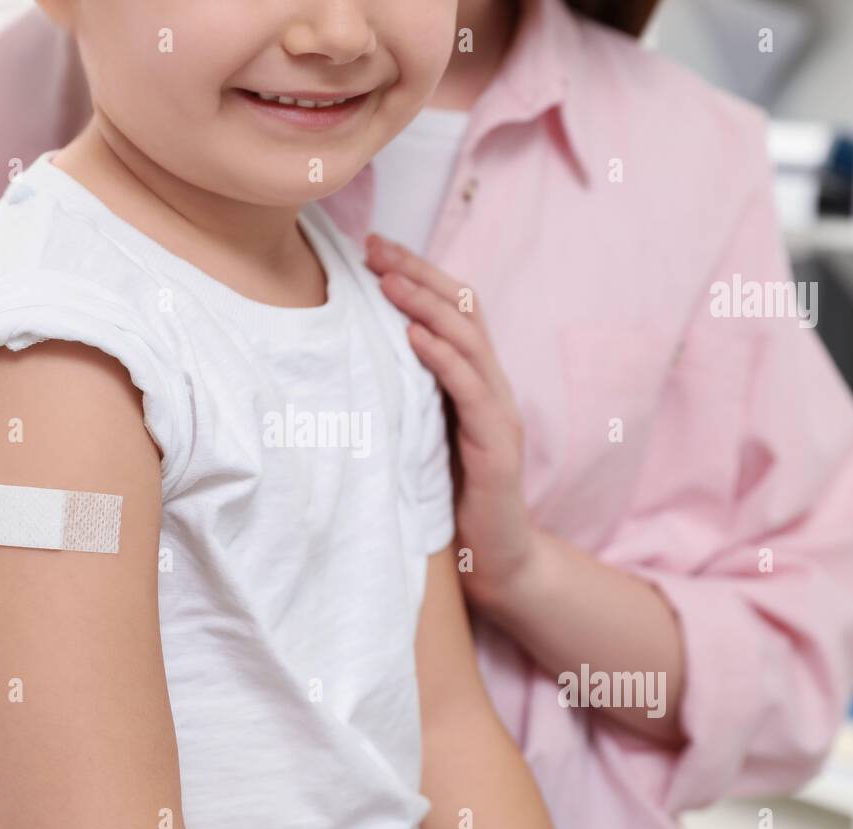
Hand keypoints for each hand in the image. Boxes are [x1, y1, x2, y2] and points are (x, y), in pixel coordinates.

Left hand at [365, 233, 537, 615]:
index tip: (373, 247)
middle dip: (418, 274)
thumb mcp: (422, 434)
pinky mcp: (498, 447)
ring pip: (469, 341)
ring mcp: (499, 414)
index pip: (452, 309)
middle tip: (375, 247)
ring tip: (389, 282)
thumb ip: (407, 394)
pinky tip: (414, 338)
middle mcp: (492, 387)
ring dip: (426, 306)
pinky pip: (472, 392)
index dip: (417, 273)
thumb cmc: (451, 496)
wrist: (494, 558)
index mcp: (473, 381)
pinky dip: (443, 359)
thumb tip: (353, 357)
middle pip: (463, 310)